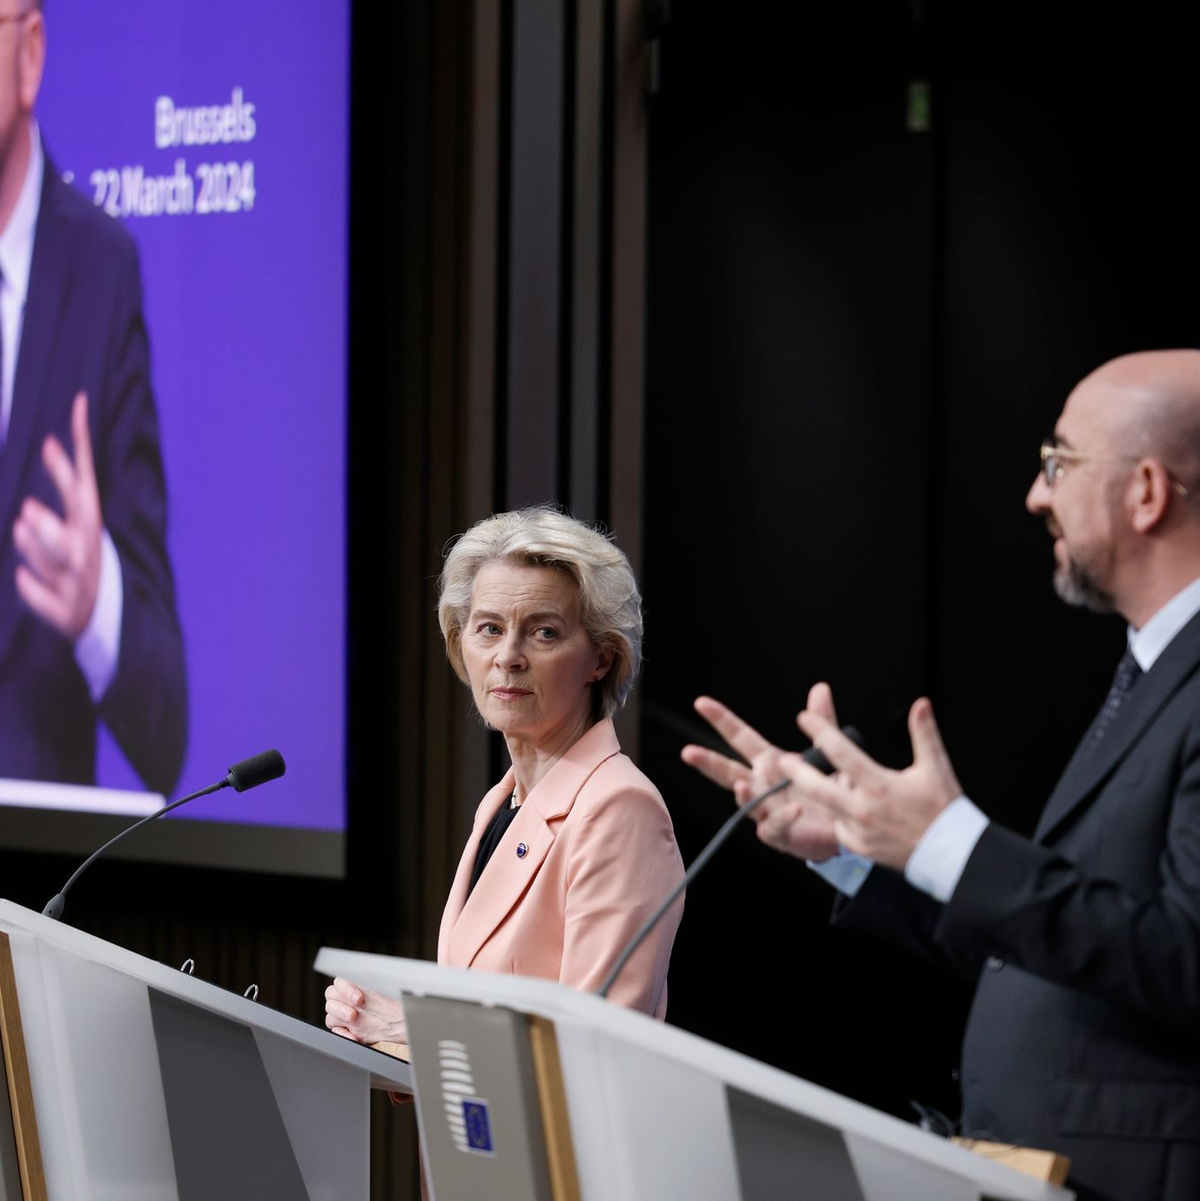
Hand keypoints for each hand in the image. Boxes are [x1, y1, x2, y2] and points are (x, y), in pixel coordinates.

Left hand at [13, 392, 103, 639]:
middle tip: (27, 511)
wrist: (101, 613)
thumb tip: (55, 434)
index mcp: (90, 522)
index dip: (77, 454)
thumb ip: (67, 476)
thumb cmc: (82, 551)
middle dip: (48, 528)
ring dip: (32, 549)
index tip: (57, 433)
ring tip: (22, 529)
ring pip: (47, 562)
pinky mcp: (64, 609)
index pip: (83, 484)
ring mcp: (77, 582)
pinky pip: (34, 593)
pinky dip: (29, 587)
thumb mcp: (79, 514)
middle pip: (68, 533)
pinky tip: (26, 579)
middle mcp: (86, 550)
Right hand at [324, 976, 407, 1044]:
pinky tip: (354, 1036)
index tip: (359, 997)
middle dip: (341, 1004)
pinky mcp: (350, 1031)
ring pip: (331, 1014)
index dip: (346, 989)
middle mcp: (351, 1001)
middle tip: (355, 1012)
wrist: (406, 1025)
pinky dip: (342, 1034)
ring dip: (339, 1017)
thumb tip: (365, 977)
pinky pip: (336, 1032)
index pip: (339, 983)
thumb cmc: (400, 1007)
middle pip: (330, 997)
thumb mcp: (388, 991)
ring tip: (354, 1019)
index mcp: (359, 987)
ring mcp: (349, 1016)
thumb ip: (372, 985)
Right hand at [681, 685, 840, 861]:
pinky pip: (777, 825)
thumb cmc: (831, 789)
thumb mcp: (828, 752)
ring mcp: (767, 810)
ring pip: (746, 802)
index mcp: (770, 762)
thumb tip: (820, 687)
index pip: (740, 736)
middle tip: (688, 752)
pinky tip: (794, 808)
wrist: (849, 826)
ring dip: (742, 794)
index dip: (721, 719)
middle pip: (728, 771)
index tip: (701, 703)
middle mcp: (762, 785)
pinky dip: (784, 817)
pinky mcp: (781, 834)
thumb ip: (823, 722)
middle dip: (707, 762)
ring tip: (741, 784)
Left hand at [792, 695, 961, 869]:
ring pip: (828, 808)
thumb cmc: (943, 809)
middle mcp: (864, 809)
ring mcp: (859, 831)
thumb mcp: (935, 768)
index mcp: (879, 785)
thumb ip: (924, 734)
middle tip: (781, 759)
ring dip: (818, 793)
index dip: (821, 733)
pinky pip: (841, 828)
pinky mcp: (859, 847)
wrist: (952, 855)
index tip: (803, 717)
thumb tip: (920, 704)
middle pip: (818, 787)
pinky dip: (840, 816)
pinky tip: (846, 808)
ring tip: (805, 780)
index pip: (842, 754)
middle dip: (796, 771)